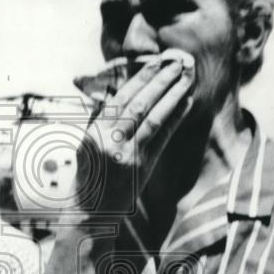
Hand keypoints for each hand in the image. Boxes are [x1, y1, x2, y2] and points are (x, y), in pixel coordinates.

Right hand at [77, 52, 194, 215]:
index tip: (156, 62)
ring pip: (154, 117)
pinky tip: (186, 102)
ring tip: (187, 77)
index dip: (140, 78)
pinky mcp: (142, 166)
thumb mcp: (85, 145)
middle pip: (139, 103)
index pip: (120, 98)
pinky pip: (162, 136)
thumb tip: (116, 93)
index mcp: (94, 131)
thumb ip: (99, 120)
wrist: (90, 212)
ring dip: (173, 95)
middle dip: (161, 80)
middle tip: (178, 62)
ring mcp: (128, 153)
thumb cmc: (88, 176)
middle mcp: (110, 140)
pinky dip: (175, 118)